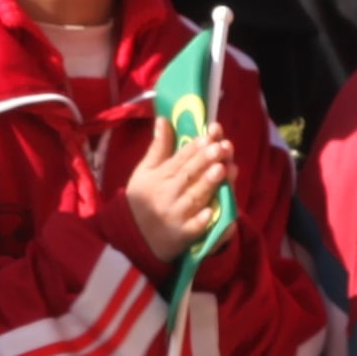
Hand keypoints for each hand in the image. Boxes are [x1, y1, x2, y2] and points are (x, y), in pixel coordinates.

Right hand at [121, 119, 232, 272]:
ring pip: (194, 197)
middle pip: (188, 175)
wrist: (135, 236)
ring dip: (208, 184)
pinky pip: (194, 227)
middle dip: (204, 161)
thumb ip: (158, 148)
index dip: (194, 148)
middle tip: (220, 147)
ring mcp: (175, 215)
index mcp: (158, 178)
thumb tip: (164, 119)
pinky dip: (202, 220)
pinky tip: (212, 211)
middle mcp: (167, 195)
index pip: (178, 160)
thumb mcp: (144, 172)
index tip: (208, 136)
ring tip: (222, 169)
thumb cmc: (143, 199)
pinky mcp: (183, 235)